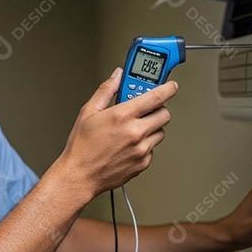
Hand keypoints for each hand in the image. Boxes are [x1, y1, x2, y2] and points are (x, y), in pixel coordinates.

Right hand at [55, 67, 177, 199]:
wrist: (80, 176)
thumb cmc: (82, 147)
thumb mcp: (88, 112)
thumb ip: (106, 90)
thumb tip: (116, 76)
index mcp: (122, 116)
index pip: (156, 96)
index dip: (168, 88)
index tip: (171, 86)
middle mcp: (135, 132)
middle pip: (164, 114)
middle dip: (157, 109)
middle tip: (144, 110)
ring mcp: (141, 149)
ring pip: (160, 132)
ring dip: (151, 128)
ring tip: (132, 129)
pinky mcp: (143, 163)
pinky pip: (153, 149)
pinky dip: (145, 145)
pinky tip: (129, 144)